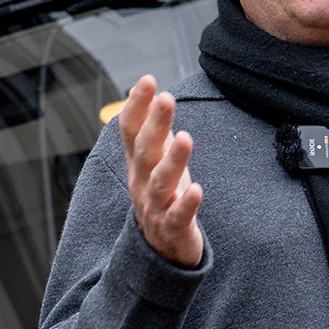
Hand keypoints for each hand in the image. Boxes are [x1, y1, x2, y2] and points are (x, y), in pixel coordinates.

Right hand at [117, 75, 204, 267]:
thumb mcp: (153, 160)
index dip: (137, 106)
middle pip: (145, 151)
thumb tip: (150, 91)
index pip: (131, 130)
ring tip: (185, 139)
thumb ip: (151, 129)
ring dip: (173, 160)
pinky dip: (187, 204)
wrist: (160, 249)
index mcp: (137, 162)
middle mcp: (141, 182)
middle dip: (154, 124)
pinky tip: (197, 190)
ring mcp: (154, 206)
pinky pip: (178, 216)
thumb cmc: (162, 194)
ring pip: (160, 182)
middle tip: (166, 98)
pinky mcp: (172, 228)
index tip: (147, 80)